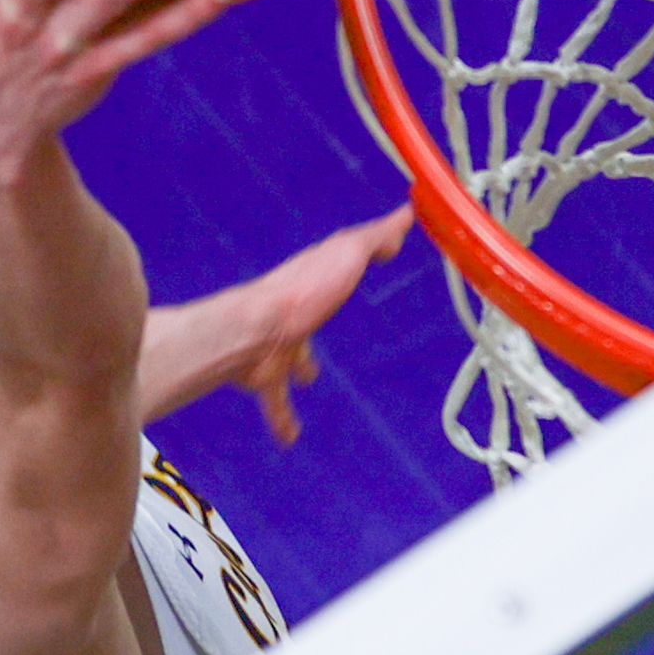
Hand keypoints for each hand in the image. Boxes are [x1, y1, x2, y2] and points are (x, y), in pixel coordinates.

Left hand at [224, 204, 417, 442]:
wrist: (250, 332)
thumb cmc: (300, 294)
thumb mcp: (347, 254)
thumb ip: (374, 239)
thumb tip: (403, 216)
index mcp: (315, 281)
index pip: (335, 269)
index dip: (347, 267)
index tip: (357, 266)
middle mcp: (293, 311)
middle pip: (310, 316)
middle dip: (320, 317)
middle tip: (333, 315)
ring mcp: (276, 343)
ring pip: (290, 359)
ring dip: (301, 368)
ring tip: (310, 382)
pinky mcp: (264, 374)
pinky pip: (276, 401)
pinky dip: (284, 419)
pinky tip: (292, 438)